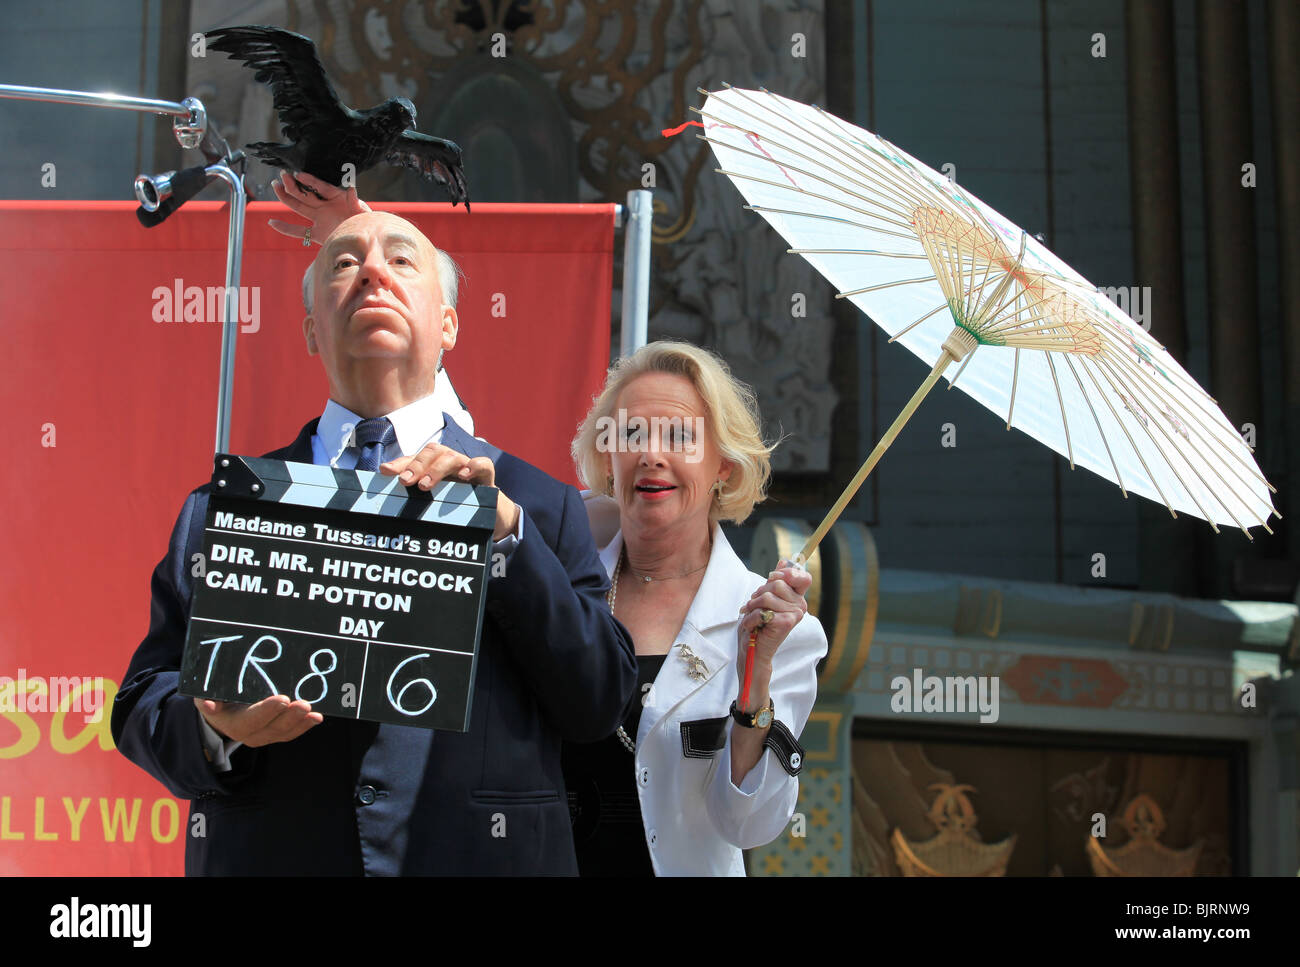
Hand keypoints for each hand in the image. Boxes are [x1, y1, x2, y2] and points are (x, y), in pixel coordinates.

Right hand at [194, 695, 321, 747]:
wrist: (222, 713)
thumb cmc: (216, 698)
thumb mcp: (205, 696)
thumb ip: (206, 699)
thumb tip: (209, 705)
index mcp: (234, 723)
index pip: (251, 720)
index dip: (267, 711)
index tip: (282, 699)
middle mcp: (250, 734)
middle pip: (273, 727)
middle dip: (290, 716)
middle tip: (304, 705)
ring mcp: (265, 735)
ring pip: (285, 732)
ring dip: (301, 723)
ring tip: (314, 714)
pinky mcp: (276, 733)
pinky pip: (291, 732)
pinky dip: (304, 726)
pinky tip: (316, 718)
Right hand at [268, 169, 369, 242]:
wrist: (365, 240)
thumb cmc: (365, 222)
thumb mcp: (362, 211)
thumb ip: (355, 201)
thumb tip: (351, 189)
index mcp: (336, 198)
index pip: (321, 187)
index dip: (311, 181)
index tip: (299, 175)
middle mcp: (325, 206)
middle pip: (305, 194)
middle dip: (293, 185)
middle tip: (282, 174)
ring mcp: (319, 219)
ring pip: (298, 206)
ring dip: (286, 196)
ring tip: (275, 185)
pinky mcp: (317, 233)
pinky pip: (298, 231)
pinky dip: (285, 228)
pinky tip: (271, 223)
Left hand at [382, 444, 520, 541]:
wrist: (488, 513)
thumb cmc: (455, 504)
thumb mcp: (431, 502)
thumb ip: (411, 497)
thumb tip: (384, 497)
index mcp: (432, 466)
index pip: (414, 459)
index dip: (400, 464)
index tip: (385, 472)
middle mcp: (448, 462)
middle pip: (432, 451)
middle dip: (416, 465)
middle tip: (405, 482)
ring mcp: (467, 467)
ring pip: (452, 457)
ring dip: (437, 469)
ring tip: (426, 485)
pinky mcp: (486, 476)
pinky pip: (483, 464)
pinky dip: (474, 465)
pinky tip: (464, 474)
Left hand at [736, 558, 810, 676]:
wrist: (753, 651)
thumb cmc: (758, 624)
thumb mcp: (765, 598)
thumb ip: (776, 581)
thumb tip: (783, 561)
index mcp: (797, 598)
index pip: (803, 576)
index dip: (787, 573)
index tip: (772, 578)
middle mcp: (800, 605)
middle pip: (777, 583)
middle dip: (759, 593)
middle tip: (753, 605)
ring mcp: (795, 614)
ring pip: (767, 596)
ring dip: (752, 606)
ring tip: (751, 615)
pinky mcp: (786, 623)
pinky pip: (763, 611)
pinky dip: (751, 618)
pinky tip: (752, 626)